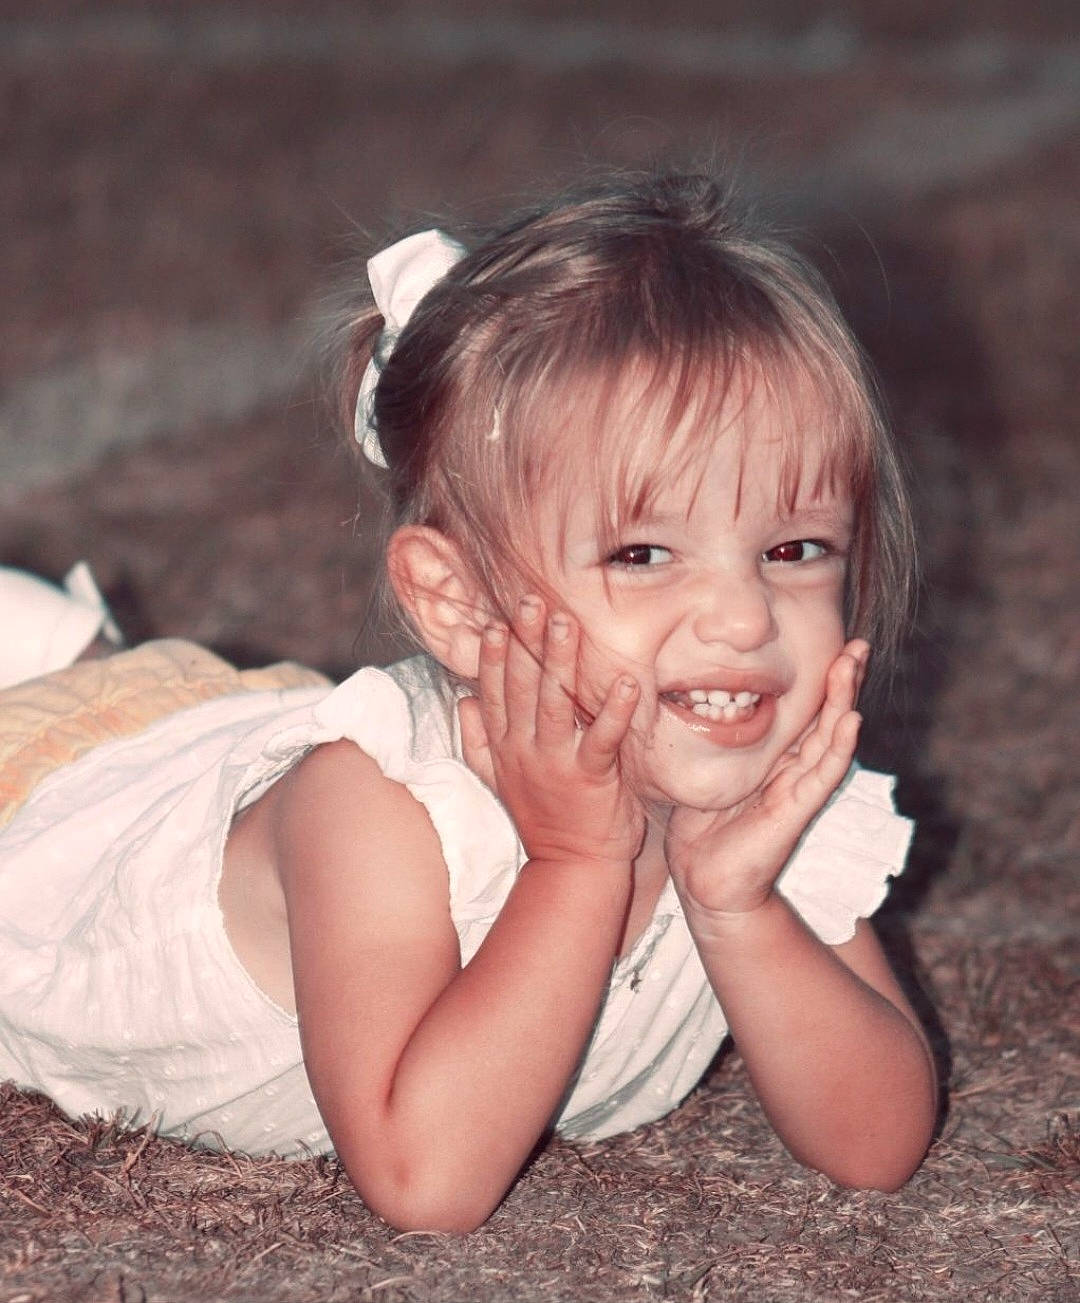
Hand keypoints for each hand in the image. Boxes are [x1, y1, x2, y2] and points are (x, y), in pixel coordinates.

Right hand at [458, 595, 644, 869]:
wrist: (572, 870)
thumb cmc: (545, 822)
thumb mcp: (500, 780)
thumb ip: (478, 742)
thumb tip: (463, 701)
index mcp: (505, 748)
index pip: (493, 693)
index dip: (493, 657)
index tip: (494, 623)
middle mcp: (525, 751)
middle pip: (522, 687)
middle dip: (526, 642)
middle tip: (531, 601)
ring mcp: (556, 764)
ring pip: (554, 703)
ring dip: (559, 661)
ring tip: (566, 622)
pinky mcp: (591, 778)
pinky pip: (602, 737)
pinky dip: (614, 710)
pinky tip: (627, 682)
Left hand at [666, 640, 868, 919]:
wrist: (706, 884)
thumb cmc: (704, 831)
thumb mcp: (709, 774)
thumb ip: (716, 745)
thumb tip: (697, 703)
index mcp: (777, 761)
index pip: (808, 713)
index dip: (822, 681)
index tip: (835, 644)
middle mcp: (794, 772)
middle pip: (827, 718)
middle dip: (844, 681)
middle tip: (859, 644)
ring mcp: (799, 791)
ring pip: (830, 738)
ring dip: (845, 701)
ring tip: (854, 667)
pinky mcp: (795, 812)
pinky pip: (822, 775)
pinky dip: (838, 747)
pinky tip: (851, 721)